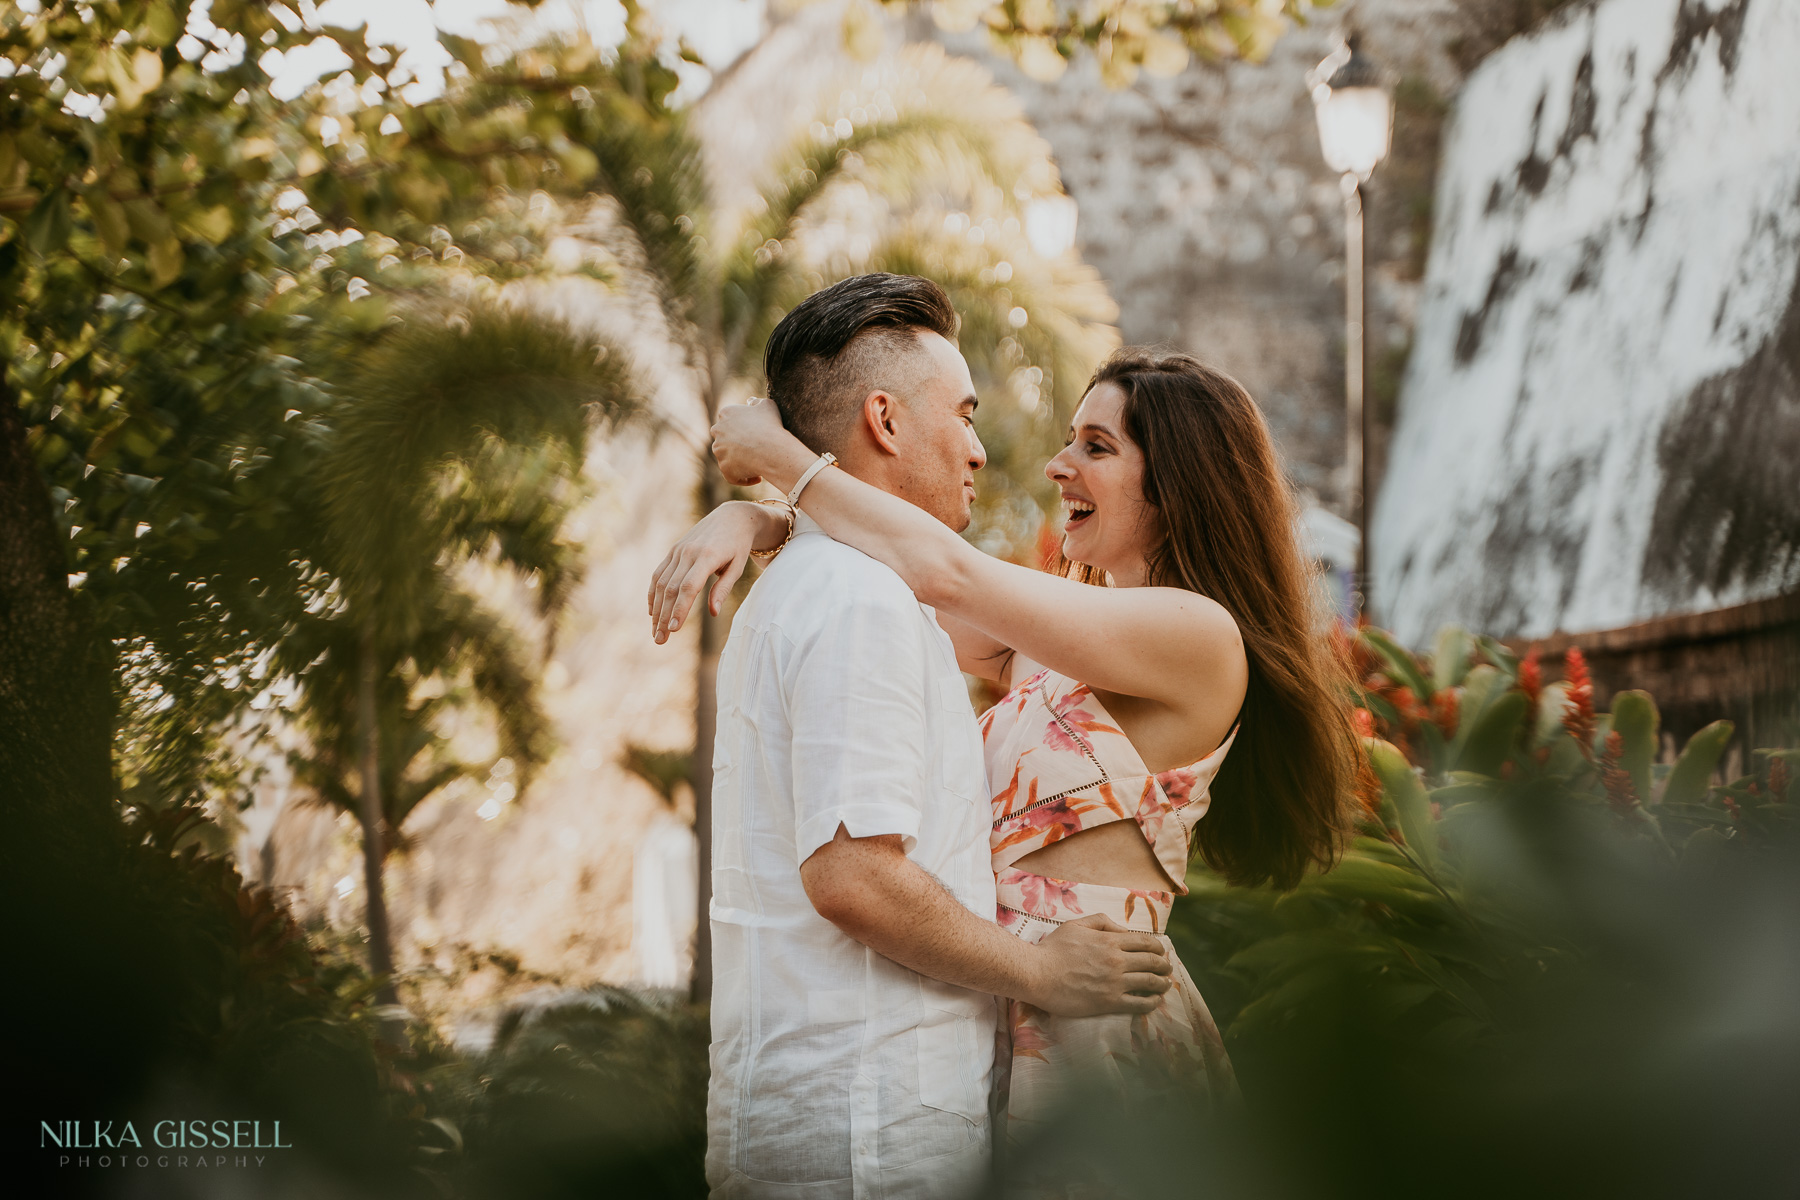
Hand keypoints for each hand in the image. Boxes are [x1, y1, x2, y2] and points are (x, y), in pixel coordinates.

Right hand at [648, 501, 780, 642]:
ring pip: (661, 583)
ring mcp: (678, 550)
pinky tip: (652, 611)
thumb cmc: (738, 546)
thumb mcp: (737, 567)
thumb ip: (723, 589)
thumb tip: (714, 613)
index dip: (679, 609)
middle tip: (660, 640)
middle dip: (664, 616)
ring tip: (655, 631)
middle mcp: (688, 553)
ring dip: (656, 609)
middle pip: (670, 589)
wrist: (731, 517)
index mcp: (706, 557)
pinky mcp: (673, 550)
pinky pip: (659, 573)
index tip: (674, 629)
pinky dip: (653, 593)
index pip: (688, 587)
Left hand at [711, 396, 802, 486]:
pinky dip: (744, 478)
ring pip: (727, 457)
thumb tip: (750, 402)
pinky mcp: (724, 468)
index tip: (757, 435)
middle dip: (736, 444)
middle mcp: (717, 430)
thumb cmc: (772, 426)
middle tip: (755, 450)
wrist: (771, 449)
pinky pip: (732, 475)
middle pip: (725, 439)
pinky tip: (758, 477)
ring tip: (757, 465)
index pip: (730, 421)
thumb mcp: (767, 405)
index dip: (743, 429)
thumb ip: (757, 402)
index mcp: (726, 413)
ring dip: (739, 461)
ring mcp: (719, 450)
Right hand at [1027, 914, 1172, 1016]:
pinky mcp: (1109, 1002)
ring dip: (1162, 983)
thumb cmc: (1053, 949)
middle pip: (1152, 961)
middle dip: (1164, 965)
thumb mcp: (1076, 925)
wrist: (1037, 974)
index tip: (1161, 952)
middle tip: (1167, 968)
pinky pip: (1139, 1003)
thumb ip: (1101, 922)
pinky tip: (1154, 1001)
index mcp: (1110, 940)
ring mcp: (1114, 982)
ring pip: (1150, 982)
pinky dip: (1152, 1002)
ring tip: (1165, 985)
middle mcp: (1117, 960)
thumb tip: (1123, 930)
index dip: (1158, 948)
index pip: (1146, 942)